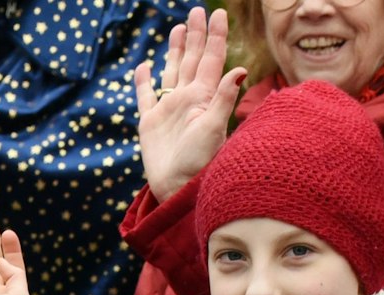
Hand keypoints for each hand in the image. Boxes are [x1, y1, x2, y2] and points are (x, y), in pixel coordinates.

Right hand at [131, 7, 244, 201]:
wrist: (178, 188)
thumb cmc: (199, 163)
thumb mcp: (214, 128)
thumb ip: (223, 97)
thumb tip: (239, 70)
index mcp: (203, 96)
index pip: (212, 59)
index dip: (215, 36)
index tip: (219, 14)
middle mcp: (187, 99)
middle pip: (192, 59)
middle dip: (195, 35)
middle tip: (197, 11)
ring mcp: (169, 110)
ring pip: (171, 72)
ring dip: (174, 51)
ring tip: (178, 29)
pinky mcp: (150, 123)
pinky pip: (146, 96)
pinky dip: (144, 81)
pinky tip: (144, 67)